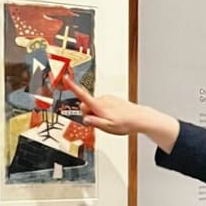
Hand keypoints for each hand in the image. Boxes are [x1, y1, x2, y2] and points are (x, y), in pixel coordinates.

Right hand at [62, 76, 179, 151]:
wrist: (139, 118)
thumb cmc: (125, 123)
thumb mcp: (108, 127)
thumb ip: (94, 123)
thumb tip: (85, 119)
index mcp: (99, 106)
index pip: (82, 95)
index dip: (73, 87)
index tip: (66, 79)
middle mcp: (103, 99)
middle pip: (86, 105)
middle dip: (89, 114)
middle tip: (99, 122)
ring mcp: (108, 99)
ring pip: (94, 106)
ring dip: (97, 113)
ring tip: (109, 121)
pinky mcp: (112, 99)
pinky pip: (101, 105)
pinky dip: (103, 111)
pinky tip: (112, 117)